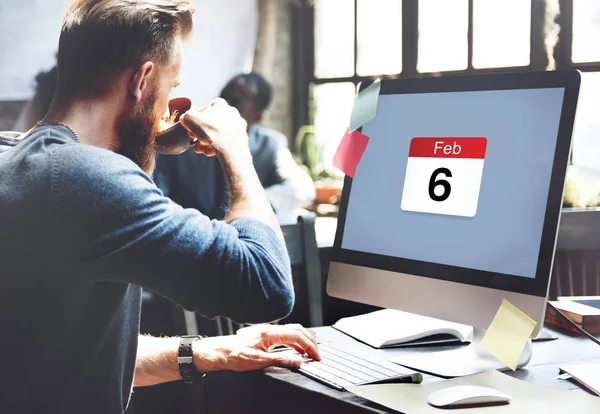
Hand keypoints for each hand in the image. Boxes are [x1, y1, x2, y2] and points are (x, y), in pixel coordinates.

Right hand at [179, 98, 248, 158]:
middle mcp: (232, 112)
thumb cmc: (211, 131)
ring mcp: (238, 125)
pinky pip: (226, 141)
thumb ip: (186, 116)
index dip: (194, 120)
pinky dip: (217, 147)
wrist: (231, 148)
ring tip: (200, 149)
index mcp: (220, 104)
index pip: (203, 110)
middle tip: (194, 141)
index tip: (190, 129)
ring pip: (219, 133)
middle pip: (211, 123)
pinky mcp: (242, 138)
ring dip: (207, 142)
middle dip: (200, 133)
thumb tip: (185, 118)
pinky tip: (210, 153)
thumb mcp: (190, 119)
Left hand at [193, 324, 319, 372]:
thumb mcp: (258, 362)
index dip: (309, 346)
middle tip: (317, 353)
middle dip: (310, 341)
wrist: (219, 352)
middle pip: (297, 329)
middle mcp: (269, 329)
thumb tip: (298, 361)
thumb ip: (280, 360)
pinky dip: (295, 340)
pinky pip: (285, 334)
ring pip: (292, 330)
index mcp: (269, 333)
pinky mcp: (264, 335)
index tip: (316, 356)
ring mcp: (267, 331)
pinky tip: (296, 348)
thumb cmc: (234, 355)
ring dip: (304, 339)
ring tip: (311, 350)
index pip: (297, 336)